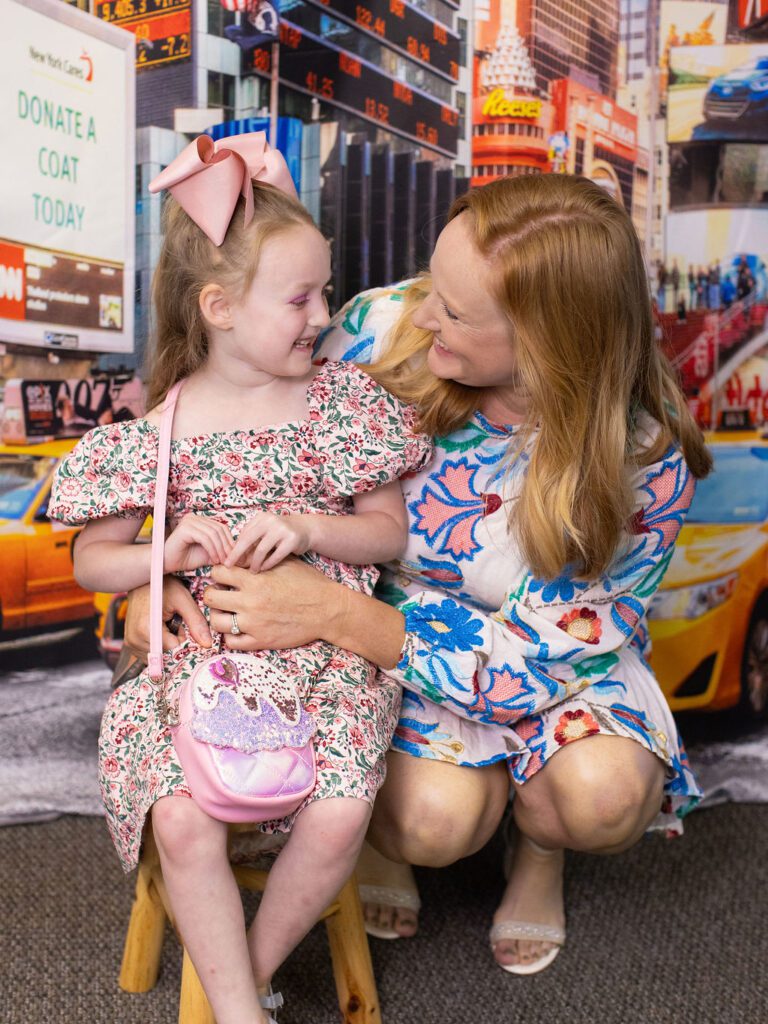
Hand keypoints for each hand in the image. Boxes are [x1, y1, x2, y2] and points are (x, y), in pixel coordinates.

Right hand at [124, 577, 211, 652]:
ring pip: (159, 654)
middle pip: (166, 653)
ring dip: (166, 641)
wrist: (142, 579)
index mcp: (147, 630)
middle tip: (171, 619)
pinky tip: (158, 627)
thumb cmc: (163, 585)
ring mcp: (130, 643)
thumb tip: (207, 644)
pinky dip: (158, 643)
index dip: (182, 636)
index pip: (174, 649)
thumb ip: (196, 622)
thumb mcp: (183, 599)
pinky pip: (151, 652)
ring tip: (164, 621)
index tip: (179, 621)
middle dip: (174, 639)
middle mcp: (135, 640)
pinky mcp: (129, 643)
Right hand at [163, 514, 233, 572]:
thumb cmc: (185, 559)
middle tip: (229, 560)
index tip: (234, 557)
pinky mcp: (185, 528)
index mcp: (200, 520)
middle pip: (219, 529)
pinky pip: (205, 538)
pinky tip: (214, 559)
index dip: (230, 542)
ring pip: (213, 534)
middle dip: (226, 546)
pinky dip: (212, 549)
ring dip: (220, 549)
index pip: (221, 527)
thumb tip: (239, 553)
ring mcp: (189, 521)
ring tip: (222, 561)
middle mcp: (194, 517)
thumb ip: (220, 550)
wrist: (165, 564)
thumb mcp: (208, 554)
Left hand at [204, 559, 344, 649]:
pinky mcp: (260, 640)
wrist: (327, 609)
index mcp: (255, 579)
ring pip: (216, 621)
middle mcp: (250, 601)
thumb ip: (260, 558)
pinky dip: (231, 635)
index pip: (217, 572)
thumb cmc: (308, 583)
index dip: (218, 573)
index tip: (224, 577)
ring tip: (227, 612)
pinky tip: (238, 628)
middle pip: (210, 597)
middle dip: (213, 593)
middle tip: (221, 594)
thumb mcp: (285, 563)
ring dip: (219, 615)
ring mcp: (253, 623)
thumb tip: (241, 555)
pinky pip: (231, 641)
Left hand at [225, 512, 311, 572]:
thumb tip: (233, 556)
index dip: (235, 548)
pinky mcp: (292, 540)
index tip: (229, 560)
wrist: (306, 529)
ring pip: (261, 549)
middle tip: (229, 566)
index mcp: (261, 517)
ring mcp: (282, 529)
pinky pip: (275, 556)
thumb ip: (252, 539)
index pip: (243, 534)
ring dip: (254, 562)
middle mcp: (270, 520)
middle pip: (247, 539)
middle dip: (237, 554)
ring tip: (252, 571)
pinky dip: (268, 564)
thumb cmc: (281, 533)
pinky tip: (263, 569)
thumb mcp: (266, 530)